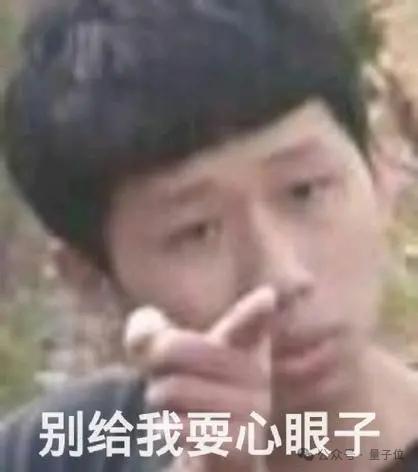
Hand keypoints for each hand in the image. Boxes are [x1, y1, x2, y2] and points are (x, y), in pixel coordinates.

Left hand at [125, 286, 275, 471]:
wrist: (216, 448)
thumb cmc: (191, 389)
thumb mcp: (168, 356)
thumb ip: (149, 335)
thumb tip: (143, 339)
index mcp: (245, 342)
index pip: (248, 322)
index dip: (254, 311)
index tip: (267, 297)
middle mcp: (256, 372)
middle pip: (172, 348)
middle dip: (155, 366)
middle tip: (169, 379)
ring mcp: (253, 410)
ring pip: (169, 391)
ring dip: (161, 404)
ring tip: (184, 410)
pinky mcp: (243, 446)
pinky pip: (178, 429)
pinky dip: (169, 431)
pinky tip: (191, 435)